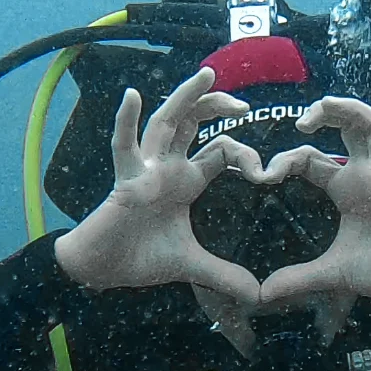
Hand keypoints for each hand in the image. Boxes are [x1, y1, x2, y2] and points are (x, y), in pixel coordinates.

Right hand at [54, 68, 264, 300]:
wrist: (104, 270)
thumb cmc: (141, 258)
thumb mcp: (193, 266)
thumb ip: (225, 276)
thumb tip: (258, 295)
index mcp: (185, 181)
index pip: (219, 152)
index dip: (244, 155)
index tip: (266, 172)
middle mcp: (167, 167)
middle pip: (193, 123)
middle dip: (216, 106)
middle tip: (243, 103)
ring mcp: (145, 169)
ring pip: (166, 122)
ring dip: (185, 97)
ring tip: (206, 75)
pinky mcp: (125, 180)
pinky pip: (123, 146)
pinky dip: (126, 121)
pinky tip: (132, 96)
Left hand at [258, 93, 370, 324]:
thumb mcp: (332, 273)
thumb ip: (298, 279)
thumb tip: (262, 295)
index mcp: (346, 189)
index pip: (312, 159)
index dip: (288, 160)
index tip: (265, 173)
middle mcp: (367, 174)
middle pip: (346, 128)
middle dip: (325, 114)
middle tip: (301, 120)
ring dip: (353, 111)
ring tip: (328, 103)